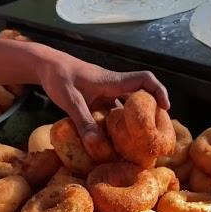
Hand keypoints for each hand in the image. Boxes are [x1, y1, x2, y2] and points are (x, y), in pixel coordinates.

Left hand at [39, 52, 169, 153]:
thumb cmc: (58, 77)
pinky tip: (111, 140)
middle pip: (139, 97)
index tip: (165, 109)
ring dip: (131, 122)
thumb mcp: (70, 100)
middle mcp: (112, 87)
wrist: (45, 65)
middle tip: (154, 133)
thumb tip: (97, 146)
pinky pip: (111, 113)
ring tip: (136, 142)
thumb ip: (84, 122)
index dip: (158, 91)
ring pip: (125, 107)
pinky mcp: (95, 100)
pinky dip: (115, 125)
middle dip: (149, 113)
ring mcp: (104, 94)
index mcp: (112, 81)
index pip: (144, 80)